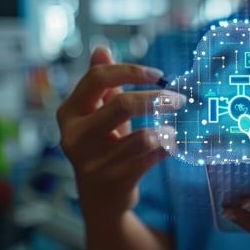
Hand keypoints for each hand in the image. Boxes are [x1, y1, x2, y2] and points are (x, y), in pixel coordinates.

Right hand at [56, 47, 183, 219]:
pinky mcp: (114, 182)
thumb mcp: (99, 115)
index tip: (159, 74)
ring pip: (142, 137)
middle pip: (122, 104)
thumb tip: (102, 49)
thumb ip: (103, 85)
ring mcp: (93, 162)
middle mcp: (75, 136)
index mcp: (69, 113)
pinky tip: (174, 144)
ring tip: (175, 129)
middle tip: (179, 99)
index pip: (97, 78)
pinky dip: (167, 148)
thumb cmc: (103, 148)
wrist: (100, 201)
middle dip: (157, 99)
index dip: (131, 70)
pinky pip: (151, 158)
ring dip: (166, 130)